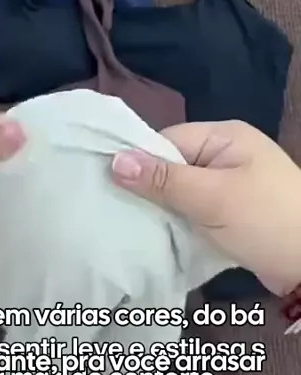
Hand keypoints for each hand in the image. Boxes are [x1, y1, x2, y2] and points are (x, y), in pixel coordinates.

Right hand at [112, 120, 300, 295]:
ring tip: (129, 225)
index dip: (139, 161)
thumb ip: (164, 180)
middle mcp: (225, 155)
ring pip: (180, 192)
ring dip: (161, 210)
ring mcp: (229, 186)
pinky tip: (156, 237)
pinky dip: (178, 224)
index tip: (107, 185)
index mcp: (225, 137)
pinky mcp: (230, 214)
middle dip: (147, 189)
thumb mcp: (212, 198)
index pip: (167, 140)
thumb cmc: (266, 220)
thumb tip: (114, 161)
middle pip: (171, 166)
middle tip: (113, 210)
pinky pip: (193, 211)